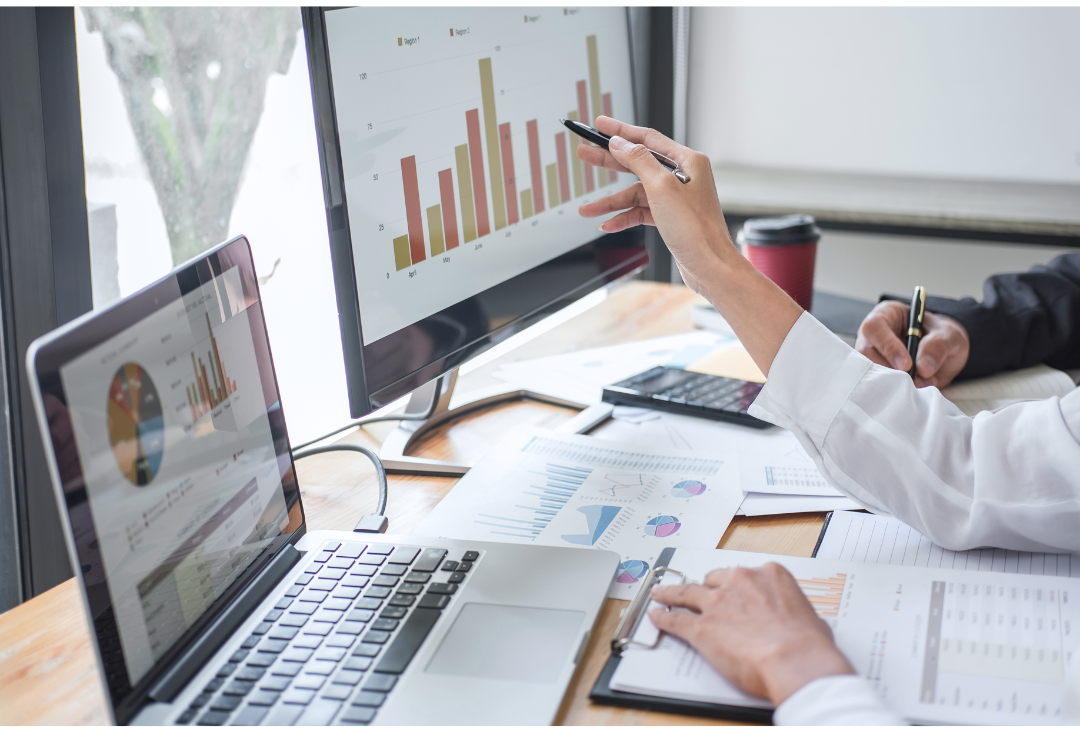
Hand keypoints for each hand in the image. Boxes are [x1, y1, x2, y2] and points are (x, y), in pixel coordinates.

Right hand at [576, 116, 734, 296]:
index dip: (621, 130)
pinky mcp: (670, 218)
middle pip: (638, 163)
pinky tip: (608, 224)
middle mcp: (683, 177)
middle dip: (609, 161)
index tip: (600, 125)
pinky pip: (641, 212)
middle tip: (585, 153)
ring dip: (611, 202)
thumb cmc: (696, 229)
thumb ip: (638, 161)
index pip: (648, 138)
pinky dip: (624, 217)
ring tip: (587, 209)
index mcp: (687, 161)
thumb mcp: (662, 187)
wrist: (709, 266)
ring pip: (635, 193)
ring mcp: (676, 198)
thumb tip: (620, 143)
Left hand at [649, 563, 853, 704]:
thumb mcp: (809, 616)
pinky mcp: (702, 627)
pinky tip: (657, 616)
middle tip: (698, 592)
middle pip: (714, 580)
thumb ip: (792, 611)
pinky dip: (664, 617)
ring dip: (671, 593)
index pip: (745, 575)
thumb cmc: (807, 644)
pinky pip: (676, 619)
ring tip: (661, 593)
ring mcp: (718, 603)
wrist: (794, 659)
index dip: (736, 585)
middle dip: (706, 587)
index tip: (732, 589)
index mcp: (768, 575)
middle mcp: (740, 582)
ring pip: (686, 592)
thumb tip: (796, 621)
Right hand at [855, 301, 969, 387]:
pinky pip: (879, 384)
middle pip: (867, 353)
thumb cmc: (942, 336)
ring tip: (921, 384)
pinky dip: (897, 389)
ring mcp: (873, 356)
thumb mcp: (948, 334)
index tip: (907, 364)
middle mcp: (874, 336)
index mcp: (887, 315)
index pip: (875, 327)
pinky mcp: (877, 375)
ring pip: (871, 371)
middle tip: (916, 380)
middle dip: (892, 369)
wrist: (946, 356)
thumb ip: (938, 344)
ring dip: (895, 382)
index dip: (888, 346)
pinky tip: (916, 388)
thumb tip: (923, 367)